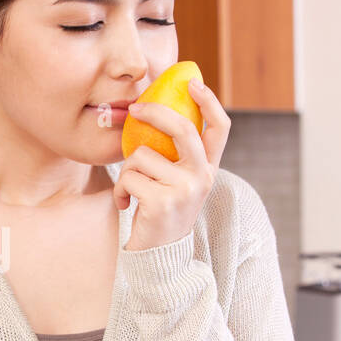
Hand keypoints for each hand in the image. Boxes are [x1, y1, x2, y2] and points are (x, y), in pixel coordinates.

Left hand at [113, 77, 230, 250]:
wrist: (158, 257)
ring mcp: (184, 190)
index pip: (220, 128)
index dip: (209, 102)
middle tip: (135, 109)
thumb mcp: (176, 183)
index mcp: (208, 169)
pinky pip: (128, 177)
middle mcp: (202, 177)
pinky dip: (120, 191)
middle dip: (155, 113)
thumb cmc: (160, 213)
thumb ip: (174, 156)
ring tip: (132, 191)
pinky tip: (127, 205)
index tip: (192, 82)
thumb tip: (152, 113)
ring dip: (128, 172)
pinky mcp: (162, 202)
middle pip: (182, 128)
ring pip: (142, 155)